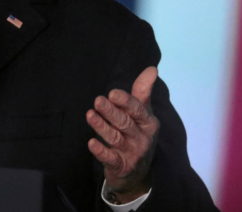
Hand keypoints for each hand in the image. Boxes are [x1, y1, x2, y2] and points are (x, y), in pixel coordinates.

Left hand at [86, 66, 159, 202]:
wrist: (137, 173)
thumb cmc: (137, 134)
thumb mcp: (143, 114)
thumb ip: (143, 92)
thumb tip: (152, 69)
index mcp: (148, 123)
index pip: (138, 110)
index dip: (126, 101)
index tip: (112, 93)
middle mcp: (142, 138)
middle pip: (125, 122)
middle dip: (111, 112)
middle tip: (97, 100)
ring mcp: (132, 153)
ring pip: (115, 138)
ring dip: (101, 126)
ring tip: (89, 115)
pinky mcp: (120, 166)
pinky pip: (110, 158)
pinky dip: (100, 151)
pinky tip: (91, 143)